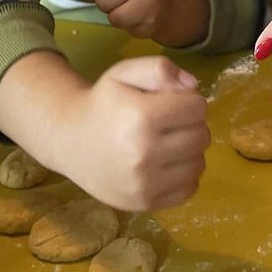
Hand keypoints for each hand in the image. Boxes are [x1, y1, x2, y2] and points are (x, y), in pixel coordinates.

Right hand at [48, 57, 208, 211]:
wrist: (70, 142)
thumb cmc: (103, 104)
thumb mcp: (125, 73)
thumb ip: (160, 68)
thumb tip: (193, 85)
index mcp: (141, 116)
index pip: (198, 108)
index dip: (189, 101)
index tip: (172, 103)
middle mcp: (144, 153)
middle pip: (202, 136)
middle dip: (191, 126)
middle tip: (169, 124)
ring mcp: (145, 183)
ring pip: (199, 164)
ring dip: (189, 152)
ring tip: (167, 144)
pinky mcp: (146, 203)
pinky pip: (190, 189)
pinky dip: (183, 176)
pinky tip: (164, 165)